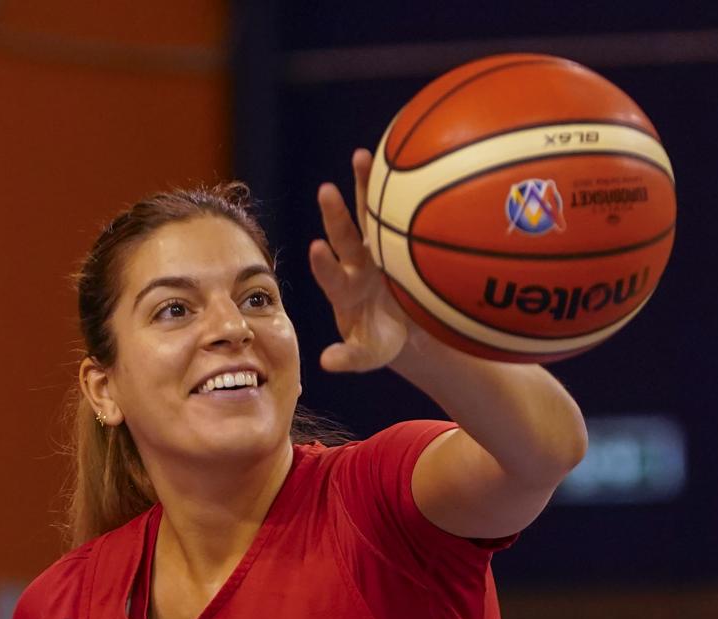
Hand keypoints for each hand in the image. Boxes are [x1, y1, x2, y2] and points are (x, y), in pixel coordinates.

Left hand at [310, 148, 410, 372]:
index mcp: (345, 290)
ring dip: (364, 186)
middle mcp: (355, 263)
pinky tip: (402, 157)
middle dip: (335, 214)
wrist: (398, 324)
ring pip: (369, 214)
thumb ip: (349, 357)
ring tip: (362, 156)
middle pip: (344, 235)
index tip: (316, 248)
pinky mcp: (395, 238)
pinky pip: (396, 209)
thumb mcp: (368, 353)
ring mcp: (375, 248)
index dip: (323, 263)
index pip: (330, 275)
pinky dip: (397, 188)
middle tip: (326, 191)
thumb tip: (326, 363)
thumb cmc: (380, 340)